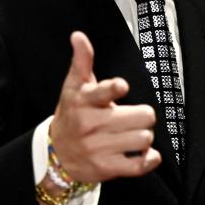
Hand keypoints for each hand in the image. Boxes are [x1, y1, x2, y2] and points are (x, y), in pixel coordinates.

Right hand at [48, 31, 161, 183]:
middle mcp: (91, 124)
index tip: (121, 86)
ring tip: (132, 134)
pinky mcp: (106, 167)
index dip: (115, 88)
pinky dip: (148, 159)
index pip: (102, 92)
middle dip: (143, 115)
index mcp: (85, 101)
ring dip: (144, 136)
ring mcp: (99, 148)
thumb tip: (78, 36)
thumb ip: (82, 60)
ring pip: (144, 139)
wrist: (56, 153)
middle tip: (135, 116)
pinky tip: (144, 153)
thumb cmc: (71, 114)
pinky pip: (139, 164)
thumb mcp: (74, 86)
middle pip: (142, 116)